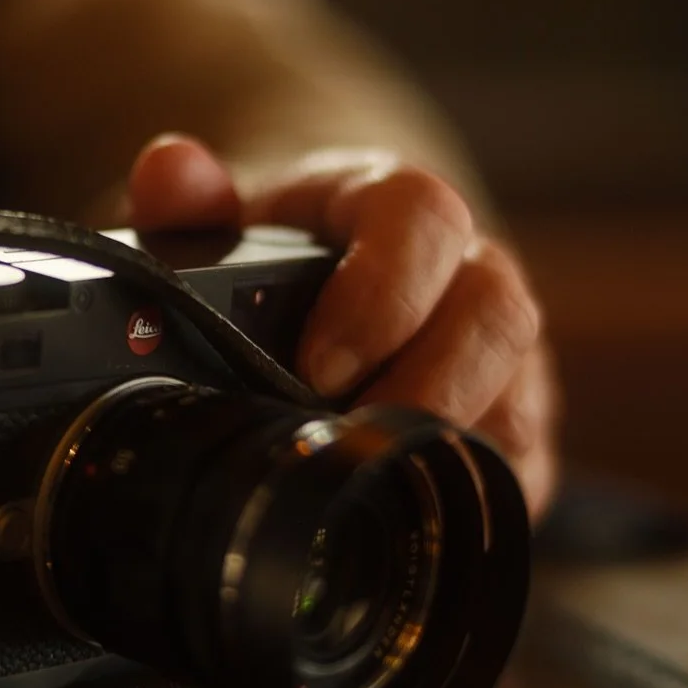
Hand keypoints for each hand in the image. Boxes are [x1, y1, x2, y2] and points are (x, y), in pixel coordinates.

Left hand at [126, 135, 559, 518]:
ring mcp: (502, 355)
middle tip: (344, 441)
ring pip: (518, 400)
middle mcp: (470, 272)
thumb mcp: (223, 222)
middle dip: (426, 388)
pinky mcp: (509, 430)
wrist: (323, 278)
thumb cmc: (270, 259)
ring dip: (443, 453)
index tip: (316, 364)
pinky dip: (460, 505)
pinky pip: (515, 473)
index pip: (424, 217)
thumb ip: (188, 197)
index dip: (382, 292)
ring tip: (361, 490)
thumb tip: (168, 167)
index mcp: (397, 206)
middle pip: (495, 312)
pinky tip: (394, 521)